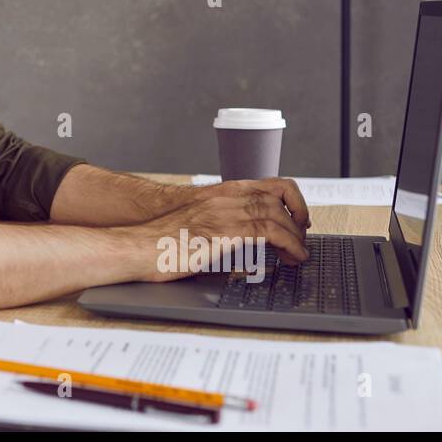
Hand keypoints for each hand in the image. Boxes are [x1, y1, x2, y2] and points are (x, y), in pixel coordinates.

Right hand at [133, 177, 311, 281]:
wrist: (139, 247)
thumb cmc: (162, 243)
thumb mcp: (198, 229)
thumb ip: (223, 231)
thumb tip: (245, 251)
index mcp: (219, 194)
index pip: (268, 185)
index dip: (292, 200)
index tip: (299, 219)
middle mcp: (226, 198)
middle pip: (279, 196)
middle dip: (299, 219)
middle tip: (302, 240)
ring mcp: (226, 212)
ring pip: (279, 214)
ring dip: (297, 235)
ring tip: (300, 253)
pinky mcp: (226, 232)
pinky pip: (271, 232)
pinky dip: (290, 244)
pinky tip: (293, 257)